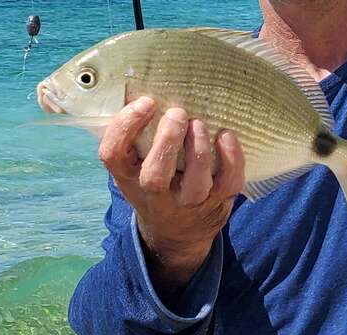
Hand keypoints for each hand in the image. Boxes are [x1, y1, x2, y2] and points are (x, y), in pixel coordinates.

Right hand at [98, 97, 244, 293]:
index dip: (125, 127)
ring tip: (199, 124)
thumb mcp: (134, 169)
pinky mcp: (217, 202)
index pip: (113, 155)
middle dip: (167, 141)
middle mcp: (156, 196)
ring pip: (195, 183)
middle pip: (155, 175)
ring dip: (198, 150)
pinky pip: (228, 182)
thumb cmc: (154, 189)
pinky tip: (226, 136)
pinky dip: (232, 159)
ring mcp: (189, 203)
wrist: (176, 235)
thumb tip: (142, 88)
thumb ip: (134, 139)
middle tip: (177, 113)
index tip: (145, 103)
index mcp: (129, 179)